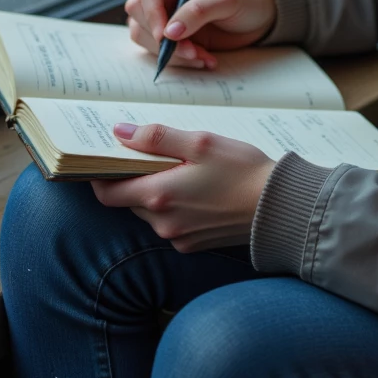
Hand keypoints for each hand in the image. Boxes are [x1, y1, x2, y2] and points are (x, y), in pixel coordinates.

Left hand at [91, 122, 276, 251]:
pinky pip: (170, 223)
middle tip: (150, 153)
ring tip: (180, 169)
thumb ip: (156, 138)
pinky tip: (197, 189)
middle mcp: (163, 223)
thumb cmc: (242, 170)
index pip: (107, 193)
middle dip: (133, 178)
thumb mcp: (199, 143)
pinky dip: (173, 206)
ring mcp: (178, 237)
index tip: (102, 158)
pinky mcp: (194, 245)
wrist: (279, 208)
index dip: (98, 175)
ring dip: (155, 191)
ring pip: (150, 212)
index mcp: (159, 196)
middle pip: (129, 201)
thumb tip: (120, 133)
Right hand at [124, 0, 276, 70]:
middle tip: (191, 51)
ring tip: (202, 57)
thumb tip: (170, 31)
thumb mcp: (227, 0)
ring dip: (170, 52)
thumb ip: (198, 11)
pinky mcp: (171, 34)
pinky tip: (203, 59)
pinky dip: (178, 59)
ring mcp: (166, 12)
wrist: (261, 17)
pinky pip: (158, 49)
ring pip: (144, 34)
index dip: (151, 10)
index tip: (165, 35)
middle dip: (162, 38)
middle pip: (139, 12)